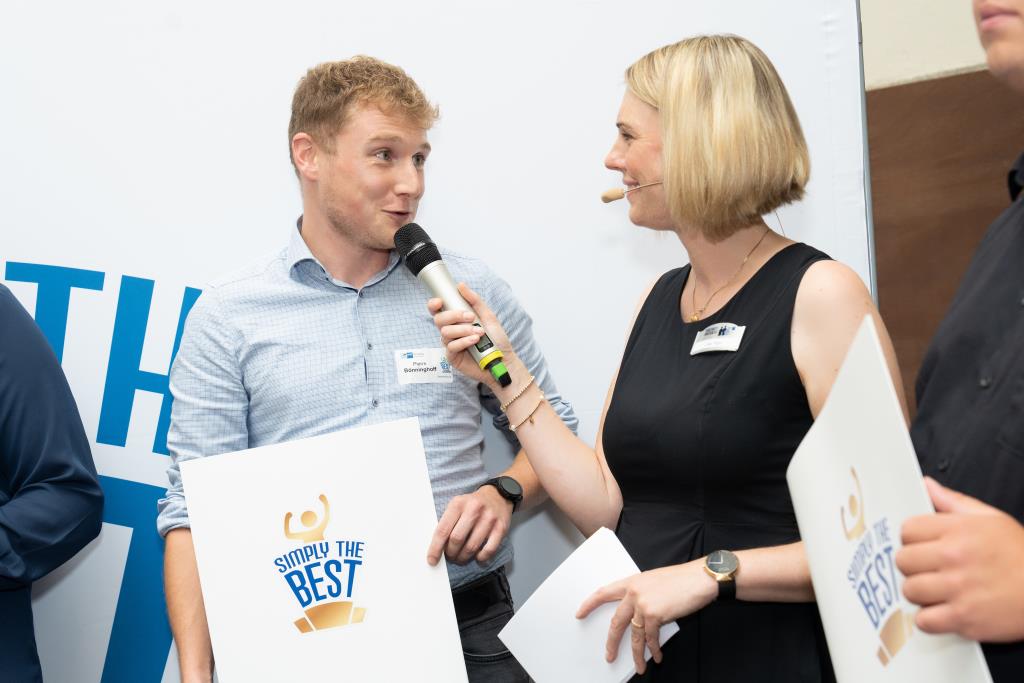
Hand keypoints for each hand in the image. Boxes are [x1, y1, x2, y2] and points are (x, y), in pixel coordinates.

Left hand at [427, 484, 512, 565]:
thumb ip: (447, 522)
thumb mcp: (457, 505)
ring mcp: (489, 519)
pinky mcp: (501, 527)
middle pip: (457, 539)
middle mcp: (474, 509)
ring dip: (464, 557)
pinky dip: (481, 557)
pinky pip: (489, 549)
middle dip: (451, 553)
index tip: (432, 560)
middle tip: (450, 556)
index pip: (443, 530)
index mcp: (458, 504)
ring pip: (472, 547)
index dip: (436, 548)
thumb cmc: (473, 504)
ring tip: (461, 557)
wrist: (498, 495)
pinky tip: (477, 556)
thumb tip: (438, 547)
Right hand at [428, 283, 517, 389]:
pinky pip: (451, 346)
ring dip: (463, 330)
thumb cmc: (496, 339)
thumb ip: (474, 301)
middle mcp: (451, 331)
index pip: (438, 310)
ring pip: (445, 332)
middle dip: (454, 315)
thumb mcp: (488, 316)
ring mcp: (450, 344)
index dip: (434, 305)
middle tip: (471, 317)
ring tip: (479, 332)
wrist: (503, 360)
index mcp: (456, 320)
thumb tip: (460, 285)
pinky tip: (475, 341)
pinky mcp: (452, 357)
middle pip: (438, 319)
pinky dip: (464, 341)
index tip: (440, 301)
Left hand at [576, 560, 717, 674]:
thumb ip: (642, 594)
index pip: (604, 592)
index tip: (579, 613)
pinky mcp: (654, 614)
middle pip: (616, 622)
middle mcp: (634, 592)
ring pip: (634, 635)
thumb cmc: (682, 580)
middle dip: (612, 642)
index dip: (590, 604)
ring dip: (637, 654)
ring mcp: (643, 603)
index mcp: (632, 581)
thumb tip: (637, 615)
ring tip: (640, 666)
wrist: (700, 578)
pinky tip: (656, 656)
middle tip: (609, 656)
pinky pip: (650, 638)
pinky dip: (654, 649)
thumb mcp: (654, 581)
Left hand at [896, 477, 1023, 641]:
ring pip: (910, 590)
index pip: (907, 530)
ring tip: (935, 590)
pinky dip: (930, 620)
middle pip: (903, 560)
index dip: (912, 539)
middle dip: (912, 565)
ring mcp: (958, 589)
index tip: (921, 545)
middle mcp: (955, 558)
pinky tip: (942, 611)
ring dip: (919, 593)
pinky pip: (925, 620)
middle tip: (927, 569)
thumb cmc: (1021, 555)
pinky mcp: (964, 618)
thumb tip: (927, 486)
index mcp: (958, 531)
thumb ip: (953, 501)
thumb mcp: (991, 518)